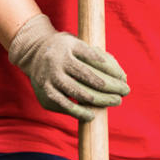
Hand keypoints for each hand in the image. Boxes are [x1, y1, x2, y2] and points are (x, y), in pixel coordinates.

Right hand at [6, 13, 128, 121]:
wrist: (33, 54)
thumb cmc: (65, 50)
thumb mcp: (77, 43)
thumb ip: (96, 55)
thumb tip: (119, 74)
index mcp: (67, 47)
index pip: (93, 57)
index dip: (110, 68)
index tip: (124, 77)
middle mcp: (57, 62)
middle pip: (86, 75)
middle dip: (109, 86)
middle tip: (125, 91)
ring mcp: (49, 79)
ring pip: (76, 91)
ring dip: (97, 99)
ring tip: (114, 102)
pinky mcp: (45, 94)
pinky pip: (64, 105)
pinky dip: (78, 111)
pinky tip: (91, 115)